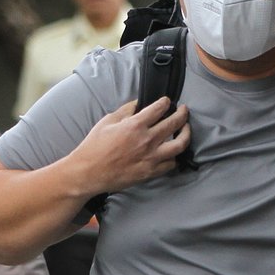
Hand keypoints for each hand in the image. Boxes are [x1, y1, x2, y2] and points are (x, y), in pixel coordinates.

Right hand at [72, 97, 190, 192]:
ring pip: (180, 144)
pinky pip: (171, 163)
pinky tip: (173, 152)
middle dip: (182, 114)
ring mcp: (151, 157)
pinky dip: (174, 156)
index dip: (165, 102)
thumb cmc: (94, 147)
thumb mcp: (108, 121)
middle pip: (174, 123)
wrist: (89, 172)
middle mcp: (147, 140)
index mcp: (135, 125)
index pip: (159, 109)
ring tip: (185, 129)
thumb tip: (138, 104)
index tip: (167, 101)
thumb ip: (126, 110)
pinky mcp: (151, 172)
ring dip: (186, 134)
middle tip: (184, 110)